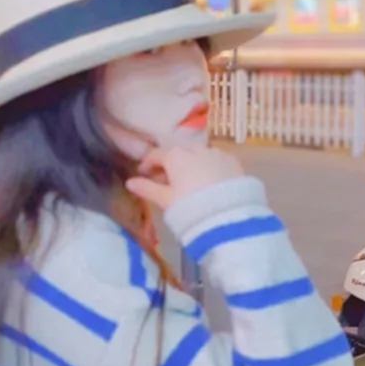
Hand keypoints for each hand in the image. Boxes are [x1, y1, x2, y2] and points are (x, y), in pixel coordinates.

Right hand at [125, 145, 244, 210]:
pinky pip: (217, 160)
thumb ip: (147, 189)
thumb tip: (130, 182)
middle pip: (179, 153)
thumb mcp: (165, 200)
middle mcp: (197, 149)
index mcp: (176, 156)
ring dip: (192, 164)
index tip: (143, 174)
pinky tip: (210, 182)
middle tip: (166, 181)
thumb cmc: (190, 208)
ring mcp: (218, 154)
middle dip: (171, 164)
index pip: (156, 154)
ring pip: (200, 155)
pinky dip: (210, 167)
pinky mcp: (234, 162)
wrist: (229, 216)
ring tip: (189, 183)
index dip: (147, 164)